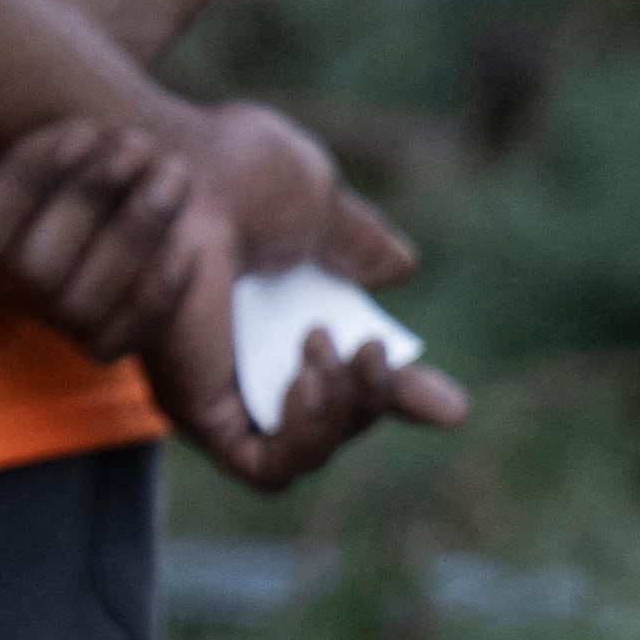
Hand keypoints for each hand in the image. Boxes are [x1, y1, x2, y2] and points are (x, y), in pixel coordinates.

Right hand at [0, 108, 207, 363]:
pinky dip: (160, 293)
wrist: (37, 138)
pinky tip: (188, 236)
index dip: (37, 178)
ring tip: (170, 175)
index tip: (82, 128)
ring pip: (86, 300)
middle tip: (140, 148)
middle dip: (96, 205)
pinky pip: (126, 334)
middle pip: (38, 269)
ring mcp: (41, 318)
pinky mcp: (96, 339)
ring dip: (137, 238)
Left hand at [138, 102, 472, 490]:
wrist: (191, 170)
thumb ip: (353, 247)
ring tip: (326, 351)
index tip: (448, 405)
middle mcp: (248, 363)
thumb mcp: (314, 210)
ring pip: (307, 455)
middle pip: (337, 425)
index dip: (397, 397)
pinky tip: (307, 383)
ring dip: (343, 415)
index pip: (348, 384)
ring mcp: (220, 391)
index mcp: (281, 318)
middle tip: (368, 350)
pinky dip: (303, 440)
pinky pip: (263, 469)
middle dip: (372, 400)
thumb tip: (397, 269)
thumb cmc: (236, 173)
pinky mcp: (193, 412)